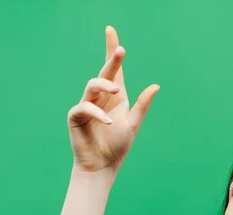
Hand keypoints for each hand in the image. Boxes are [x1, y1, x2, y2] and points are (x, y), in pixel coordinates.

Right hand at [67, 26, 159, 171]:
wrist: (102, 166)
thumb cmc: (117, 146)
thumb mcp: (134, 123)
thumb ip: (143, 104)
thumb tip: (156, 85)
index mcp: (115, 96)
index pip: (113, 69)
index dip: (111, 49)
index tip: (111, 30)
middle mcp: (100, 97)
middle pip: (104, 72)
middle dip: (111, 60)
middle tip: (121, 50)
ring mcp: (87, 105)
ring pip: (92, 85)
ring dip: (105, 85)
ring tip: (117, 90)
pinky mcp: (76, 117)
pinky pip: (84, 108)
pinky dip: (97, 113)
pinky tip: (109, 122)